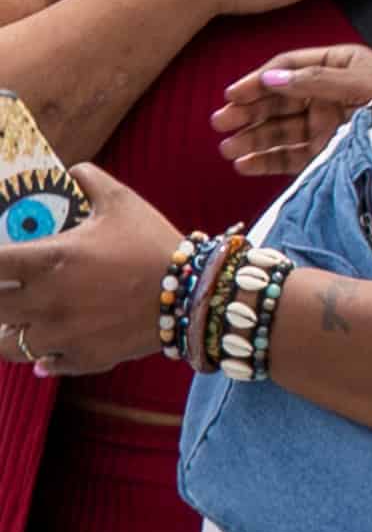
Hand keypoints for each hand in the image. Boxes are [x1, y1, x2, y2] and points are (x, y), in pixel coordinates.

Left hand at [0, 166, 190, 376]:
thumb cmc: (153, 243)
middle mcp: (45, 300)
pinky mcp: (80, 356)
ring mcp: (60, 333)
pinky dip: (43, 356)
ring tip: (19, 323)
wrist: (192, 291)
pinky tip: (51, 345)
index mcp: (50, 259)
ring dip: (8, 333)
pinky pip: (44, 363)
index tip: (0, 261)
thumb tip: (75, 168)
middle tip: (6, 290)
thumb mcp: (123, 203)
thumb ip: (92, 181)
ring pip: (7, 345)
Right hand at [213, 46, 371, 176]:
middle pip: (278, 100)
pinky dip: (268, 160)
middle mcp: (327, 93)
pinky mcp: (328, 150)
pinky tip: (245, 164)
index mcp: (337, 65)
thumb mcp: (358, 82)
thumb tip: (271, 79)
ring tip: (228, 148)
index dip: (259, 81)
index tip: (232, 94)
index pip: (288, 69)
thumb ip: (314, 80)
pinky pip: (292, 155)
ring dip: (253, 138)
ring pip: (280, 130)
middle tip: (221, 123)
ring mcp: (327, 123)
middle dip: (249, 111)